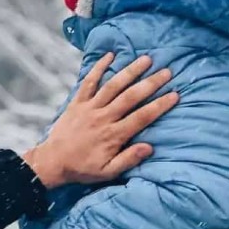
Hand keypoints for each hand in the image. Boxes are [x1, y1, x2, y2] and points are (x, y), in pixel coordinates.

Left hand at [22, 53, 177, 188]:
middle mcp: (103, 118)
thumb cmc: (82, 168)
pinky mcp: (77, 102)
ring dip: (130, 71)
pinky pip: (89, 82)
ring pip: (113, 86)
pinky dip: (98, 68)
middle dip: (150, 83)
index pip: (142, 117)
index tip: (175, 95)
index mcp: (114, 135)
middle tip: (167, 72)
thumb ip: (128, 159)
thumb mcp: (107, 172)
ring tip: (146, 59)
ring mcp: (90, 108)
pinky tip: (110, 55)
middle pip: (131, 97)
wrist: (53, 162)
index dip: (159, 105)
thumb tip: (149, 147)